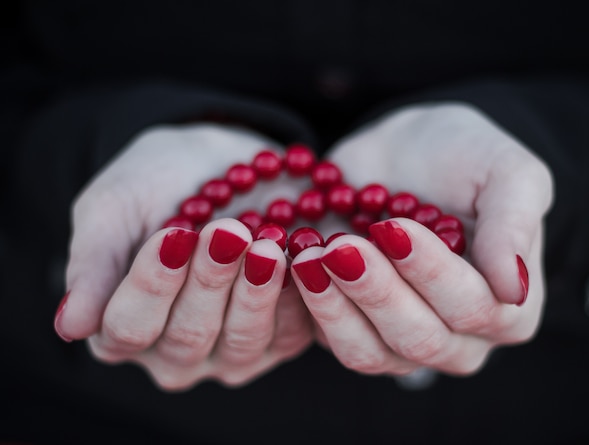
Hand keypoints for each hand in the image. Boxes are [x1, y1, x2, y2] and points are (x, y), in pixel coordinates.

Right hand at [56, 124, 313, 388]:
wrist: (218, 162)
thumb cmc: (157, 183)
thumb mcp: (114, 208)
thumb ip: (93, 264)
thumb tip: (69, 326)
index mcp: (122, 327)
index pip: (128, 328)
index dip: (151, 285)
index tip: (173, 236)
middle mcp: (174, 352)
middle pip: (188, 338)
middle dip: (209, 281)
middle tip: (227, 231)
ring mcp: (230, 351)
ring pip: (241, 342)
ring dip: (254, 291)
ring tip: (265, 244)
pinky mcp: (279, 338)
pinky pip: (291, 334)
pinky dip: (295, 296)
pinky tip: (299, 258)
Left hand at [290, 103, 553, 375]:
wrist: (406, 152)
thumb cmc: (464, 158)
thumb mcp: (506, 171)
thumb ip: (514, 224)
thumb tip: (513, 290)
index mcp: (507, 309)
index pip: (472, 307)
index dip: (430, 272)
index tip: (393, 228)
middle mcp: (458, 339)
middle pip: (418, 339)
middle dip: (377, 292)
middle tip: (341, 246)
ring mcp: (401, 343)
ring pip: (368, 352)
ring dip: (336, 307)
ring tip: (310, 257)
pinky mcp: (354, 330)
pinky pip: (329, 339)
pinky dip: (309, 307)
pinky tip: (295, 266)